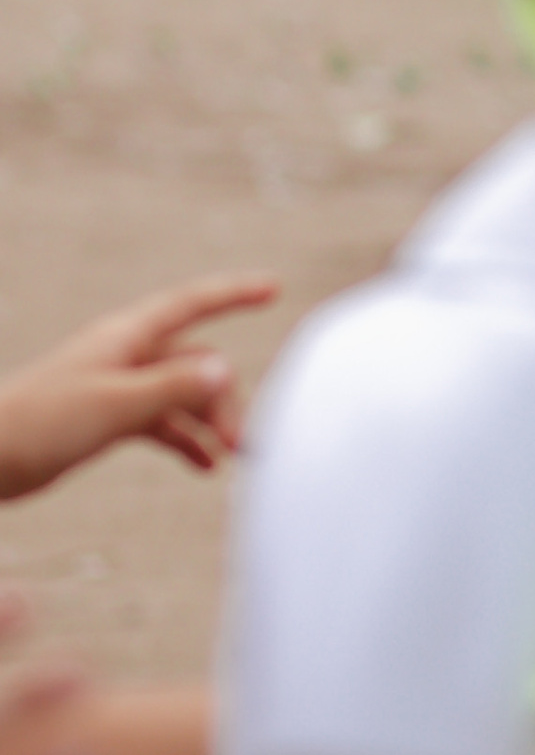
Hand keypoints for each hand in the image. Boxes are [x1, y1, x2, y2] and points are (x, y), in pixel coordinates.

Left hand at [0, 271, 277, 499]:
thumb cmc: (40, 425)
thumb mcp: (115, 406)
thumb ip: (172, 388)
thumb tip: (226, 369)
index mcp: (126, 337)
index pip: (191, 303)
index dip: (234, 293)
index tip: (273, 288)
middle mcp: (125, 355)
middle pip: (194, 361)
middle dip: (225, 395)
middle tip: (245, 442)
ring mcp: (116, 386)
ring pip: (180, 394)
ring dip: (208, 420)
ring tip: (233, 455)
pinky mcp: (105, 417)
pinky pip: (160, 420)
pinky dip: (184, 438)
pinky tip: (204, 466)